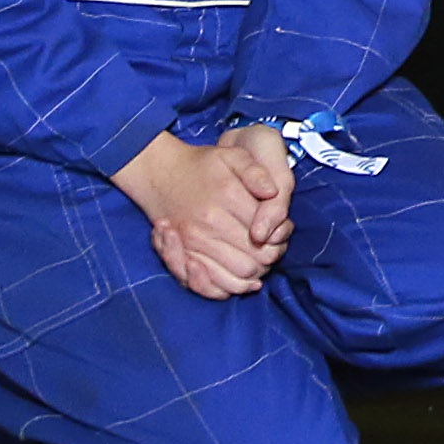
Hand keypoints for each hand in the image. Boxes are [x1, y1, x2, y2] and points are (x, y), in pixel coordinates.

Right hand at [115, 128, 288, 298]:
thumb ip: (256, 172)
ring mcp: (194, 241)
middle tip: (274, 251)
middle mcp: (210, 222)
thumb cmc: (202, 164)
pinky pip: (210, 285)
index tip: (282, 234)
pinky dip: (230, 287)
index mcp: (227, 196)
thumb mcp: (233, 155)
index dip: (281, 237)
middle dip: (271, 258)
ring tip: (260, 265)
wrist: (161, 172)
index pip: (267, 229)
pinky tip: (245, 282)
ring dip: (255, 274)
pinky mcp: (182, 254)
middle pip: (256, 256)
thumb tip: (273, 193)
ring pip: (238, 273)